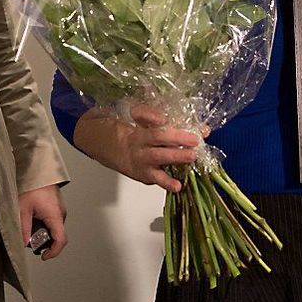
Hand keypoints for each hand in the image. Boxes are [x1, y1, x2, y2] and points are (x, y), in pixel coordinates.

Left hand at [17, 184, 66, 260]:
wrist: (35, 169)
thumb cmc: (31, 185)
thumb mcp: (22, 208)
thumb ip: (23, 228)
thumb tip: (24, 243)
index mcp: (55, 215)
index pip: (61, 240)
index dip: (54, 252)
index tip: (44, 256)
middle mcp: (60, 213)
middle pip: (56, 235)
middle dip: (43, 240)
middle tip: (28, 237)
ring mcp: (59, 209)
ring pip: (53, 227)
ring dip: (42, 230)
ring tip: (28, 222)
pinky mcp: (56, 205)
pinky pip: (52, 219)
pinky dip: (43, 223)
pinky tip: (32, 216)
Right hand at [75, 105, 200, 193]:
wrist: (107, 152)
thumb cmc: (128, 135)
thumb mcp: (136, 120)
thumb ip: (155, 117)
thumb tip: (189, 124)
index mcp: (135, 125)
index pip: (142, 115)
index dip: (153, 116)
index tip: (164, 118)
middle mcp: (137, 142)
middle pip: (156, 136)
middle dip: (177, 137)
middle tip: (194, 138)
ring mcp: (140, 160)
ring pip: (158, 156)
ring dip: (176, 156)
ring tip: (191, 156)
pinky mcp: (144, 175)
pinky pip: (156, 179)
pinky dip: (167, 183)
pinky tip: (177, 186)